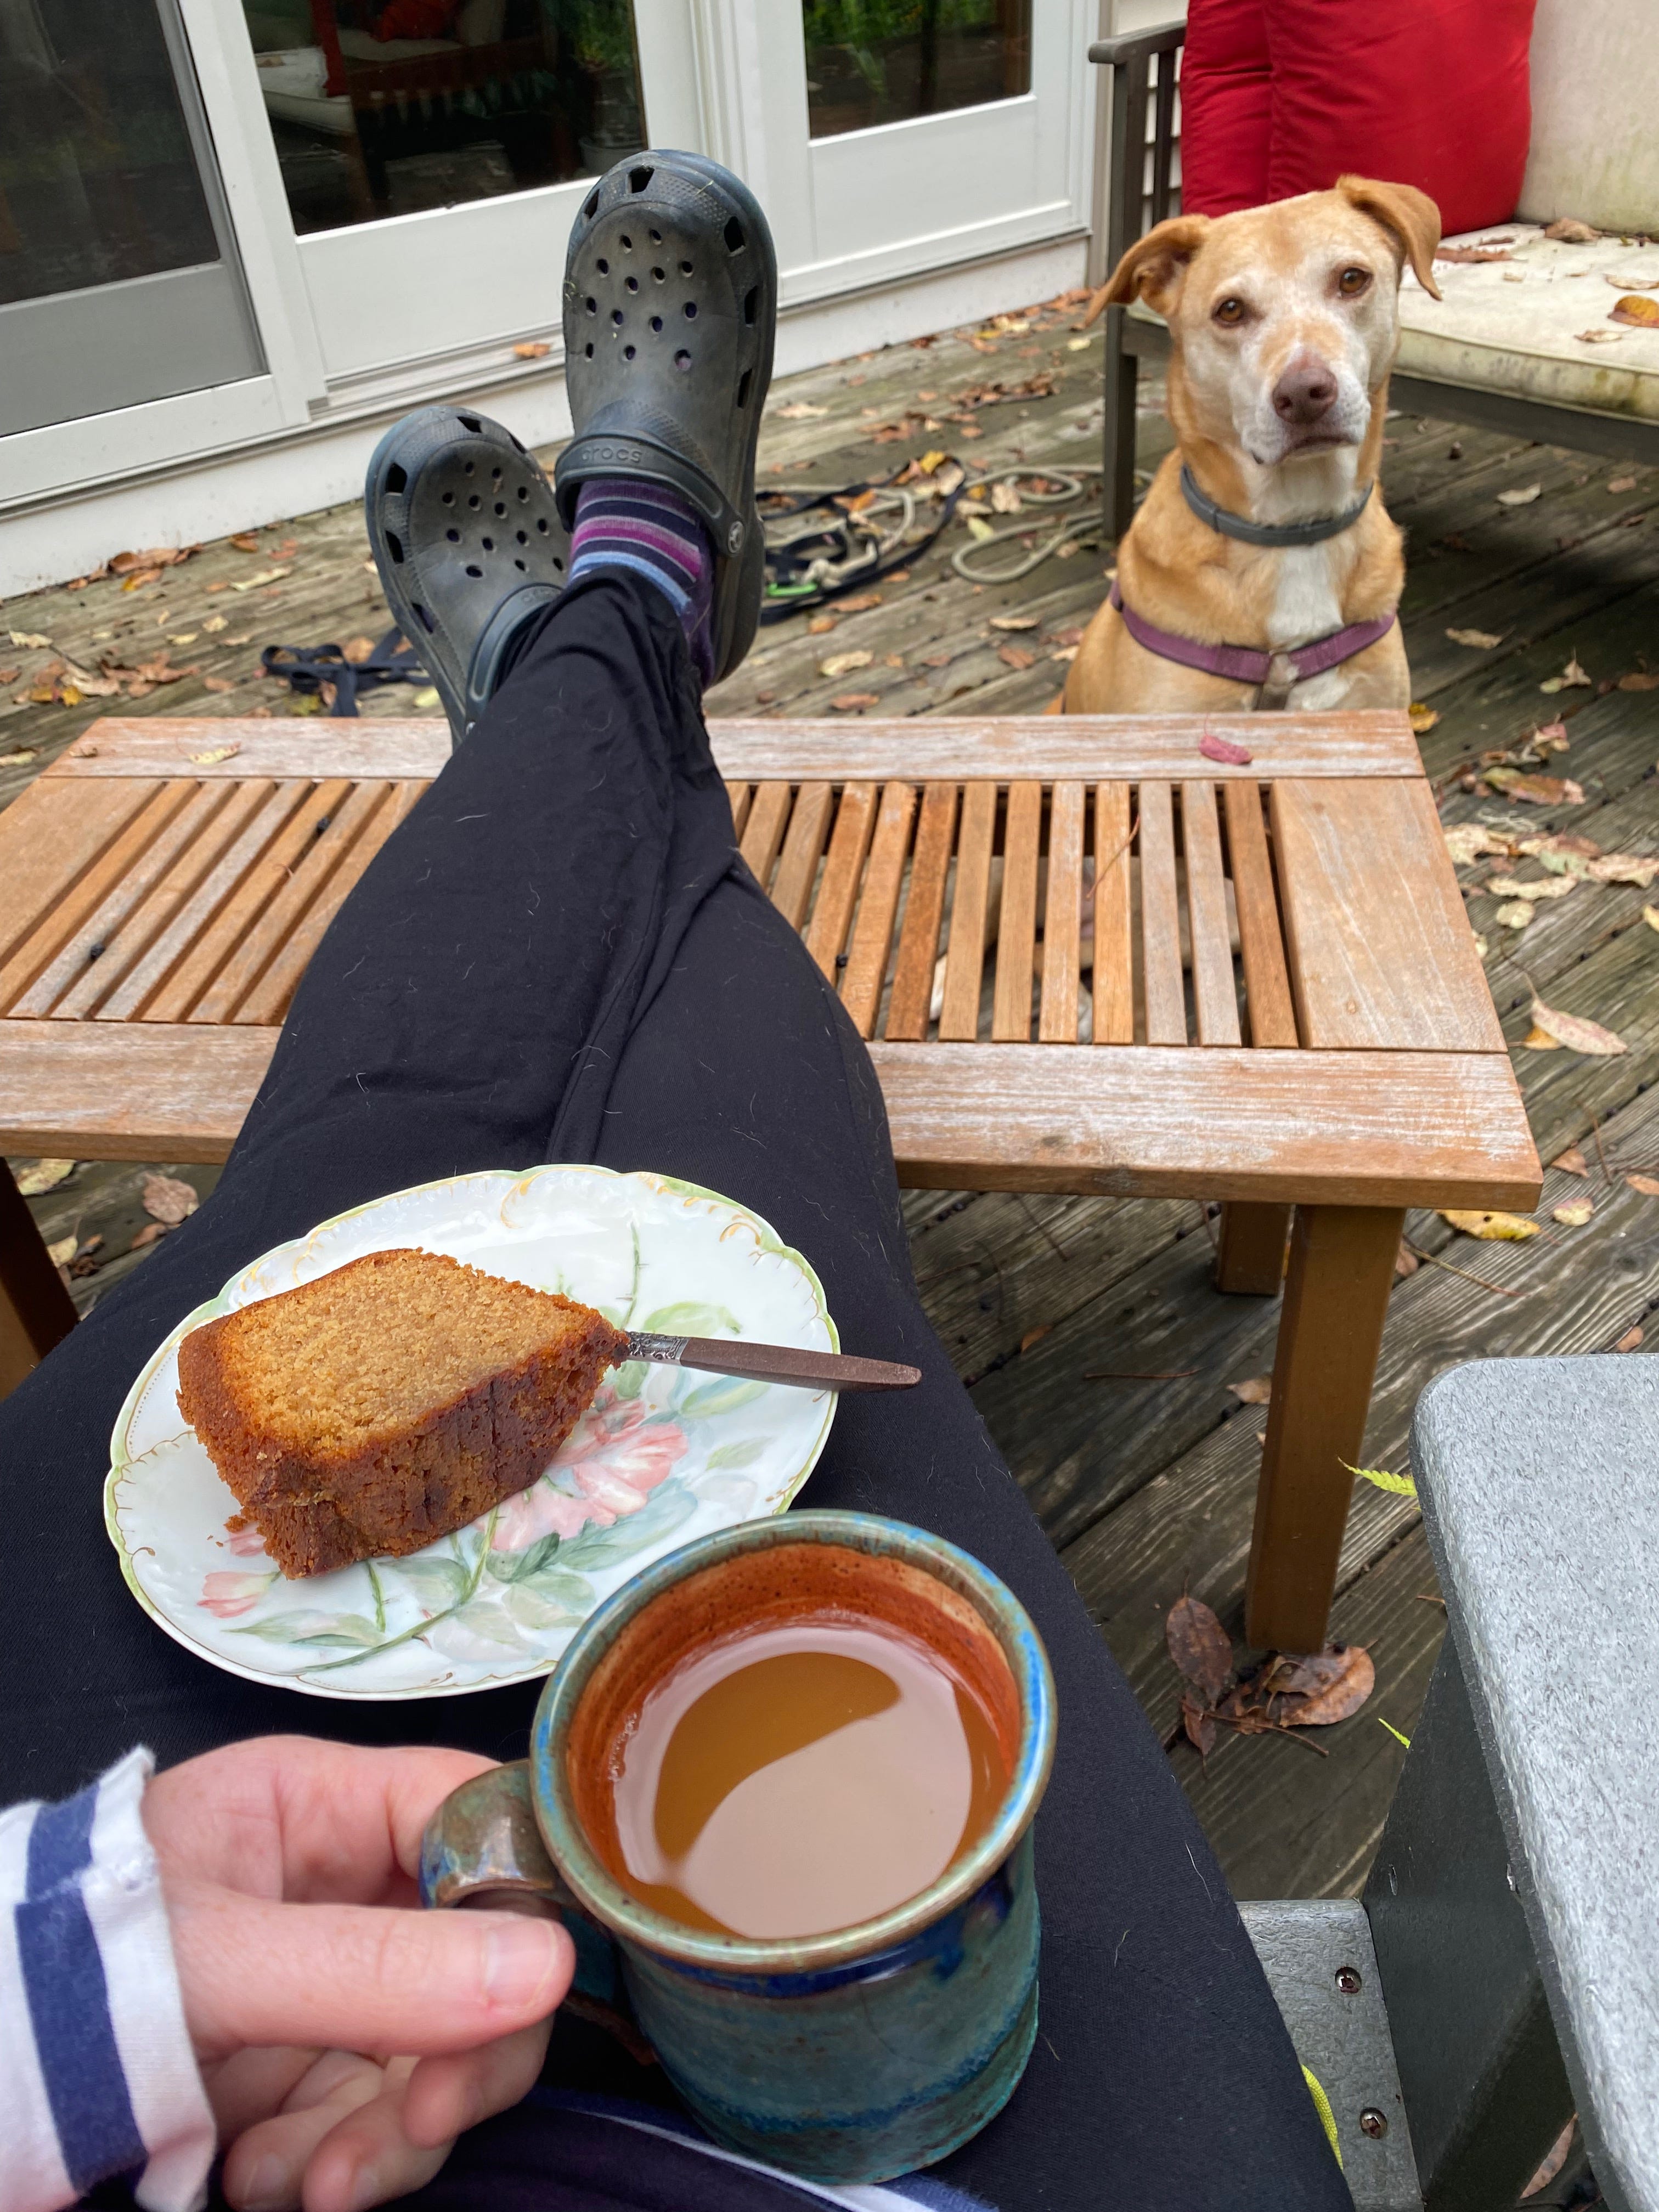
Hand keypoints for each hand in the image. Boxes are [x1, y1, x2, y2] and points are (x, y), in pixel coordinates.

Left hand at [144, 1735, 573, 2211]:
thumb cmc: (74, 1971)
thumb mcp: (215, 1964)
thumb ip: (374, 1969)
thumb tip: (551, 1968)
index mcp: (321, 1807)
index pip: (474, 1818)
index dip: (516, 1897)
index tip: (518, 1992)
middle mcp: (342, 1888)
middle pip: (479, 1955)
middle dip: (455, 2054)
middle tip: (415, 2122)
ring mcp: (328, 1984)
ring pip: (436, 2053)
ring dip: (386, 2133)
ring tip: (299, 2185)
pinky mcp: (302, 2072)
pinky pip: (373, 2118)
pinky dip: (337, 2165)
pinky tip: (262, 2182)